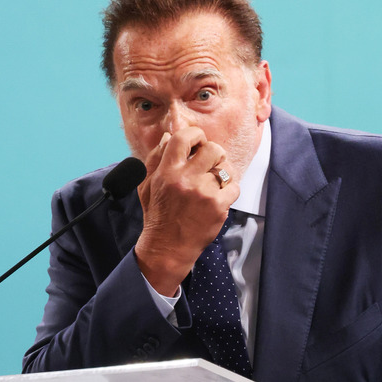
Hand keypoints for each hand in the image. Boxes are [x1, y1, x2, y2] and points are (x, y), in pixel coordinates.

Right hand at [134, 127, 239, 295]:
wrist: (168, 247)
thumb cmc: (158, 214)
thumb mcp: (147, 184)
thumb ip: (156, 158)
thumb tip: (168, 136)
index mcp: (167, 171)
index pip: (184, 137)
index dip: (195, 135)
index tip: (198, 142)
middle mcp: (186, 180)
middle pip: (213, 149)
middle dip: (214, 152)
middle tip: (210, 162)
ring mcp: (204, 193)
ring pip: (226, 168)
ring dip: (222, 172)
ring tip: (214, 181)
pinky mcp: (218, 207)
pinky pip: (234, 187)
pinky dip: (229, 190)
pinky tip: (218, 197)